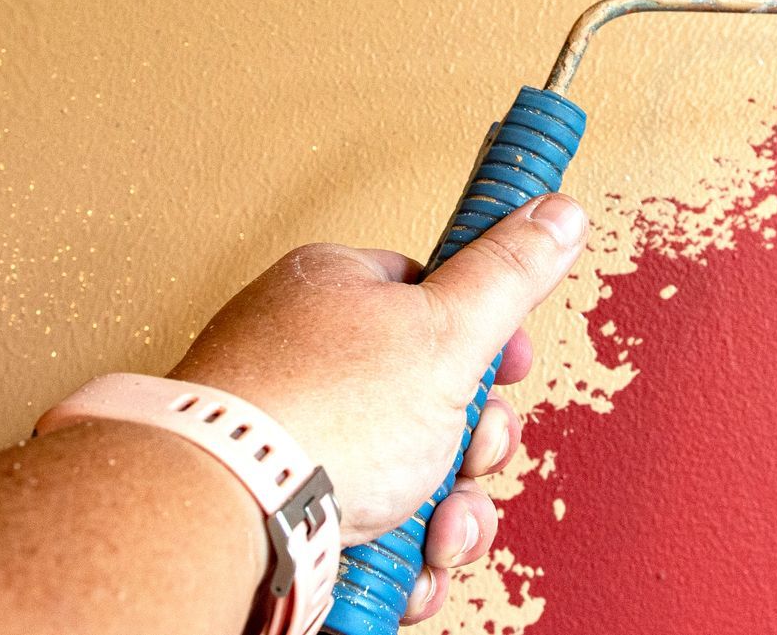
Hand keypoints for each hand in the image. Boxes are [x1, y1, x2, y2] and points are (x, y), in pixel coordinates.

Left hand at [172, 192, 588, 621]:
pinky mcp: (280, 503)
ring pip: (403, 472)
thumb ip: (507, 273)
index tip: (511, 367)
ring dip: (444, 513)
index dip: (486, 340)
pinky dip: (395, 551)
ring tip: (433, 529)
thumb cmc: (314, 412)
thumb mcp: (446, 330)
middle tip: (468, 456)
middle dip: (471, 446)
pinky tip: (401, 562)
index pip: (432, 298)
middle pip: (428, 397)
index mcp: (337, 292)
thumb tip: (553, 213)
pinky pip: (361, 524)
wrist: (222, 511)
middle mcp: (305, 357)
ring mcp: (289, 435)